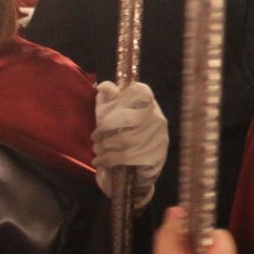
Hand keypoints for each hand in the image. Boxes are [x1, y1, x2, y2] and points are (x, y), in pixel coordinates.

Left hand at [93, 80, 167, 202]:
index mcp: (148, 102)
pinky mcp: (155, 157)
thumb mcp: (114, 113)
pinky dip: (108, 160)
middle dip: (104, 129)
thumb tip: (102, 86)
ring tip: (97, 149)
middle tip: (95, 137)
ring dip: (104, 147)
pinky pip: (127, 157)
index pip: (137, 90)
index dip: (117, 100)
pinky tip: (100, 161)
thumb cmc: (125, 134)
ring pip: (124, 140)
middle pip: (126, 118)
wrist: (141, 167)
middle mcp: (157, 117)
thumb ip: (108, 98)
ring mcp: (158, 138)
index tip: (103, 114)